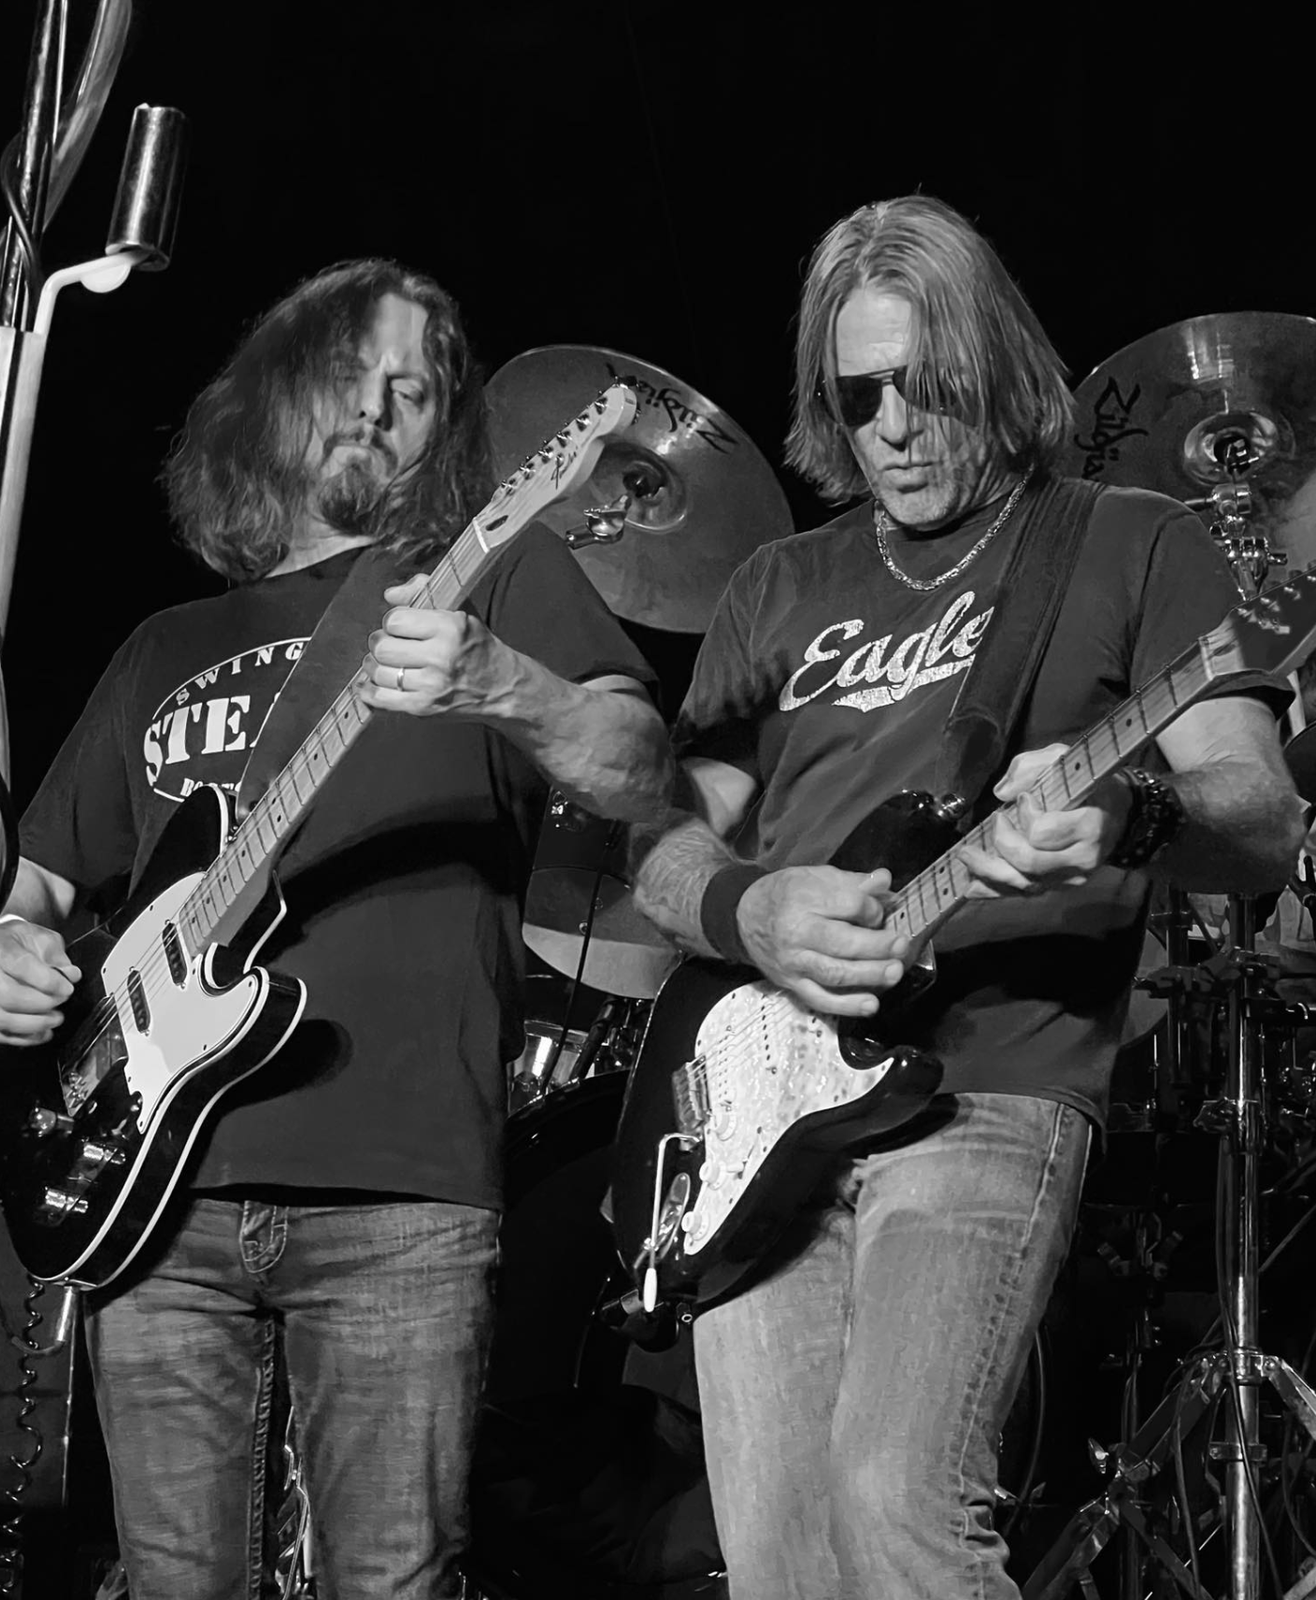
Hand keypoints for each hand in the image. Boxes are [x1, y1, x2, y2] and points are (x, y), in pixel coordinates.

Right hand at [0, 919, 79, 1046]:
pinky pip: (1, 1033)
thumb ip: (57, 955)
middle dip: (43, 1002)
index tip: (67, 987)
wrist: (0, 949)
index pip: (22, 966)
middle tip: (61, 1001)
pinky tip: (42, 1033)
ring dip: (35, 1023)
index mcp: (2, 949)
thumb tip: (71, 974)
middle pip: (9, 995)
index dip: (49, 981)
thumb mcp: (39, 938)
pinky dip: (24, 1037)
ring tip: (55, 1019)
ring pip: (2, 1018)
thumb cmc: (16, 945)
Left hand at [359, 574, 519, 719]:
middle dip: (380, 644)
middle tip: (389, 645)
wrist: (503, 687)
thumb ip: (422, 592)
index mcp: (450, 627)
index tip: (400, 627)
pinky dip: (370, 691)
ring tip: (386, 664)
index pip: (395, 620)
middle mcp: (441, 657)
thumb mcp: (459, 611)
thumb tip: (389, 595)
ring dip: (375, 667)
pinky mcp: (425, 708)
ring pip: (379, 673)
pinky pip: (381, 699)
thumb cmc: (477, 647)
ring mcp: (432, 685)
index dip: (393, 622)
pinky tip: (372, 685)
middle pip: (383, 648)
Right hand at [736, 865, 908, 1017]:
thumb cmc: (785, 895)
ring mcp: (793, 962)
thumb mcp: (814, 877)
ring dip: (869, 975)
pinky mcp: (791, 984)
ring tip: (894, 972)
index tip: (878, 912)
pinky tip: (871, 1004)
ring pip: (835, 974)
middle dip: (878, 946)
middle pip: (843, 942)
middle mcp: (795, 931)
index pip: (848, 904)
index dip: (872, 910)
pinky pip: (821, 999)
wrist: (744, 918)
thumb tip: (885, 881)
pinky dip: (847, 1005)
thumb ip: (851, 881)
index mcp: (802, 897)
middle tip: (901, 945)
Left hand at [958, 743, 1131, 898]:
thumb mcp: (1066, 761)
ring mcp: (1072, 877)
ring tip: (965, 856)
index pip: (1044, 832)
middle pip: (1029, 863)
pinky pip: (1025, 893)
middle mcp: (1082, 857)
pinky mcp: (1062, 886)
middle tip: (996, 820)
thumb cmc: (1090, 785)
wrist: (1121, 814)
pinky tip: (972, 885)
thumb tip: (1001, 792)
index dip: (1026, 816)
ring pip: (1024, 884)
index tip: (1024, 799)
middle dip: (1002, 843)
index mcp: (1089, 825)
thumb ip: (1032, 768)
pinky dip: (995, 889)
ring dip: (988, 871)